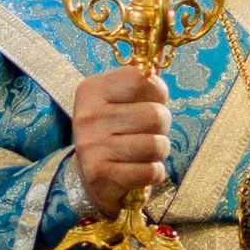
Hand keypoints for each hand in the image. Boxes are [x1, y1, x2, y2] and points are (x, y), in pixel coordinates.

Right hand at [73, 63, 171, 217]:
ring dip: (158, 152)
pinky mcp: (100, 175)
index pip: (142, 79)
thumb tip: (154, 70)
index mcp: (92, 90)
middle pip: (156, 114)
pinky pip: (151, 171)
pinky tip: (140, 171)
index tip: (148, 104)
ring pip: (156, 144)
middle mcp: (88, 116)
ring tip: (143, 153)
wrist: (92, 179)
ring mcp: (92, 146)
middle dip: (161, 128)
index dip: (157, 93)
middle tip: (145, 134)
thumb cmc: (116, 134)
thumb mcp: (120, 102)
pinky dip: (154, 173)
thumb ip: (140, 85)